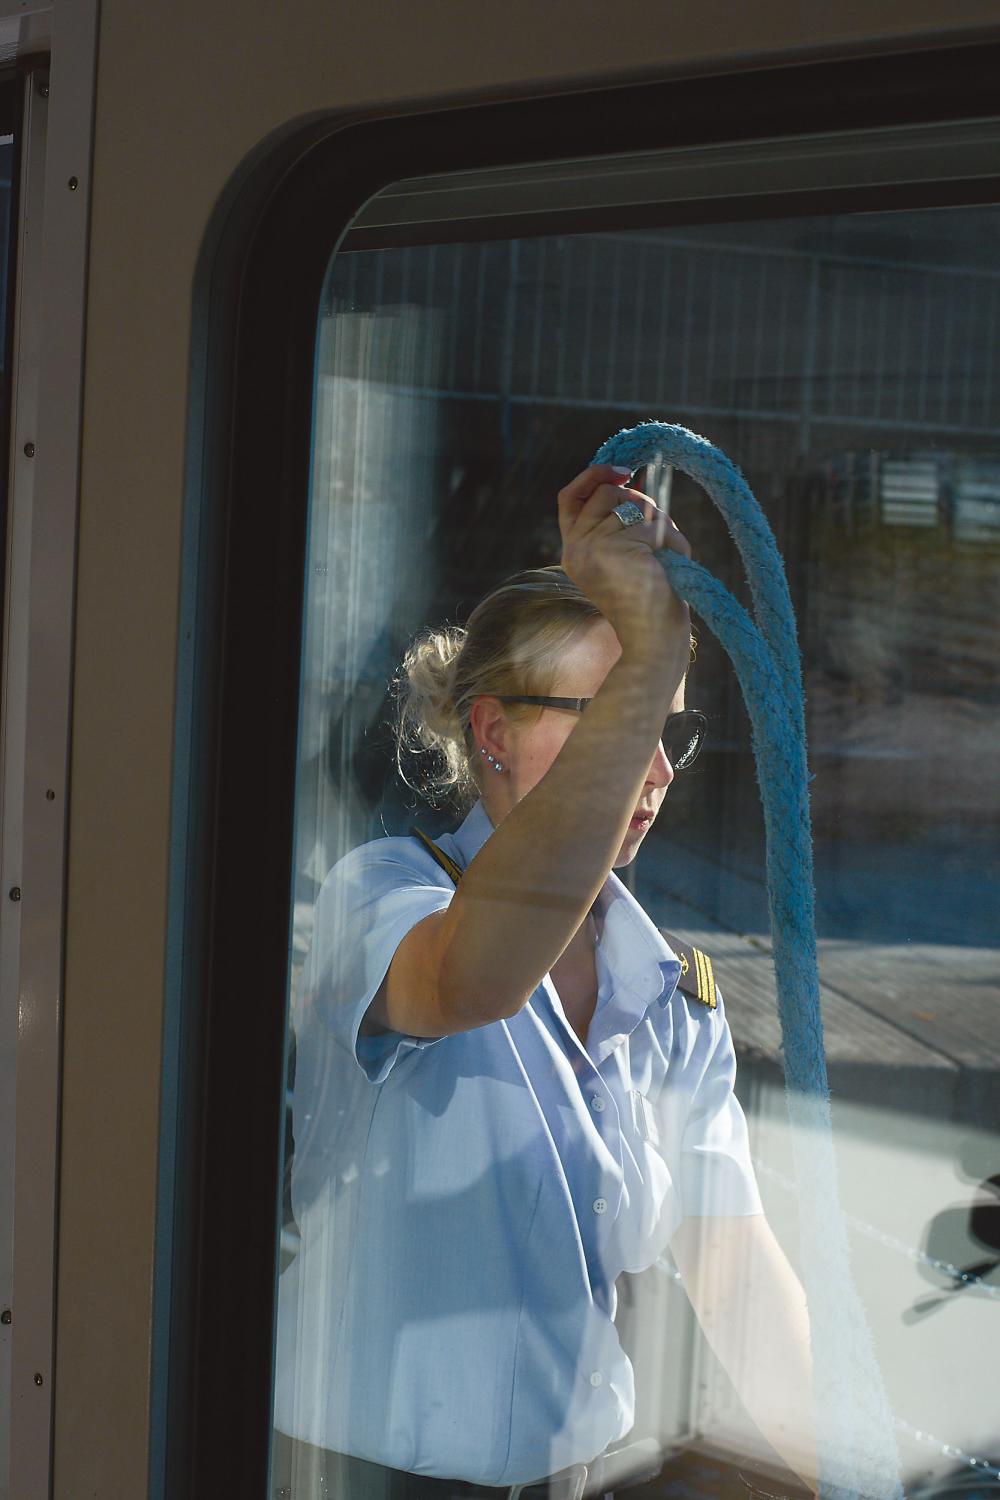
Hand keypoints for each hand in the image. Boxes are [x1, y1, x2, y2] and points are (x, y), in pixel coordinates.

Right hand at [557, 464, 690, 667]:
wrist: (652, 639)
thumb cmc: (646, 600)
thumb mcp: (622, 556)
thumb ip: (615, 523)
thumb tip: (626, 481)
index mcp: (572, 551)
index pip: (570, 497)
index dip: (593, 476)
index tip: (623, 473)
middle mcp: (575, 548)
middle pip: (607, 494)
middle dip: (641, 504)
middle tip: (660, 533)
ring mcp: (592, 548)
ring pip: (634, 506)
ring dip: (662, 525)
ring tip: (668, 557)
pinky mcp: (615, 549)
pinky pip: (652, 523)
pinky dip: (673, 540)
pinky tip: (674, 563)